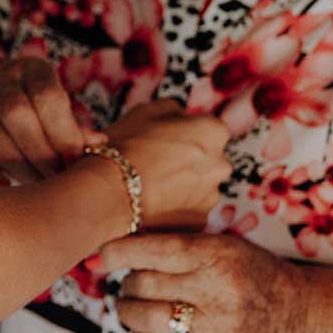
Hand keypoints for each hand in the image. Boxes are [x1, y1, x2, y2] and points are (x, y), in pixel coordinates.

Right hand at [0, 57, 106, 185]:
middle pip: (15, 112)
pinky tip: (2, 188)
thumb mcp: (63, 116)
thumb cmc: (43, 122)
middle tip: (58, 180)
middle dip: (41, 153)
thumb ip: (77, 130)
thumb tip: (97, 144)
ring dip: (17, 167)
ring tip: (38, 190)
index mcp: (31, 69)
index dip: (63, 131)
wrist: (1, 116)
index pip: (46, 94)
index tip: (76, 160)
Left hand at [102, 232, 302, 332]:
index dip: (119, 253)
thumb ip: (177, 244)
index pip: (155, 251)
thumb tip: (117, 248)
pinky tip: (146, 329)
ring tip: (128, 304)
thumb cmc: (249, 272)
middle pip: (145, 285)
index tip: (100, 255)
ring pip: (147, 318)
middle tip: (128, 282)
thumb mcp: (222, 246)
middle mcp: (216, 290)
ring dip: (127, 310)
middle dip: (127, 282)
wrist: (295, 316)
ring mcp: (216, 326)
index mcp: (217, 255)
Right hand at [104, 101, 233, 230]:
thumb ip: (173, 109)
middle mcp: (222, 164)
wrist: (110, 192)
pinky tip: (153, 203)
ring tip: (150, 186)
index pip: (206, 127)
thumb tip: (181, 115)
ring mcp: (212, 196)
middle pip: (208, 159)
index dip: (182, 133)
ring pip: (199, 186)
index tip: (162, 139)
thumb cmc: (127, 147)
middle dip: (188, 160)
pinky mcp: (199, 222)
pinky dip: (176, 207)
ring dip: (182, 184)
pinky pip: (189, 210)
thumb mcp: (146, 110)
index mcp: (213, 131)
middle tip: (155, 162)